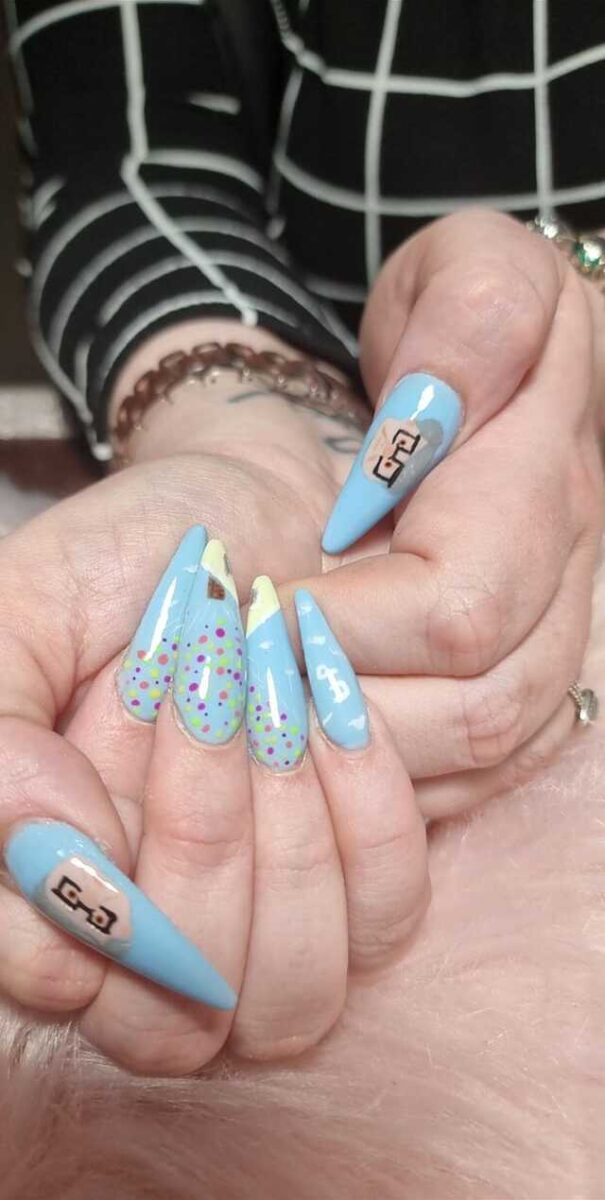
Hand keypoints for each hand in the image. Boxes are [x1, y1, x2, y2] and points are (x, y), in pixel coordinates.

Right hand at [0, 351, 427, 1073]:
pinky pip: (384, 914)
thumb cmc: (127, 561)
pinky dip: (366, 802)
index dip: (90, 905)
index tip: (105, 759)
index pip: (59, 982)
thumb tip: (45, 852)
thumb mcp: (29, 614)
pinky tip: (336, 699)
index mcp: (56, 883)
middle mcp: (158, 936)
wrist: (247, 508)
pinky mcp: (363, 887)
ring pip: (291, 995)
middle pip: (184, 1014)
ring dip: (287, 832)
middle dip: (197, 835)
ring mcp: (267, 928)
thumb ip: (0, 733)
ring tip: (271, 693)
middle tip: (200, 685)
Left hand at [286, 210, 604, 815]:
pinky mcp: (519, 685)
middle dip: (342, 702)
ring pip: (471, 756)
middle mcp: (563, 585)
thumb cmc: (453, 322)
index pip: (461, 607)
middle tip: (243, 675)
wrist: (464, 381)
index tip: (261, 597)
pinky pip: (466, 769)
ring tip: (265, 713)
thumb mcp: (469, 272)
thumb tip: (431, 413)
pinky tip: (309, 743)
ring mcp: (548, 644)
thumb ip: (473, 319)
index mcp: (551, 486)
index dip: (353, 624)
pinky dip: (382, 770)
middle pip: (475, 708)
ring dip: (355, 751)